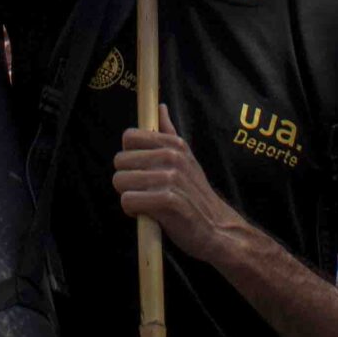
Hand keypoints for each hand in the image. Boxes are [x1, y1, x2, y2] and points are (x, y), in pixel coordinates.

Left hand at [113, 106, 244, 263]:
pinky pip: (128, 201)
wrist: (217, 228)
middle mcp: (172, 157)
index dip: (129, 156)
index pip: (129, 137)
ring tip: (146, 202)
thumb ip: (169, 133)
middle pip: (119, 161)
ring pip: (120, 181)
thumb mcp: (186, 158)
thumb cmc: (195, 194)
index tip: (141, 170)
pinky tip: (148, 214)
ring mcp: (170, 178)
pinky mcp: (167, 201)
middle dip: (126, 180)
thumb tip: (160, 107)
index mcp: (174, 144)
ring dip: (128, 196)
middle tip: (144, 191)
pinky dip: (132, 211)